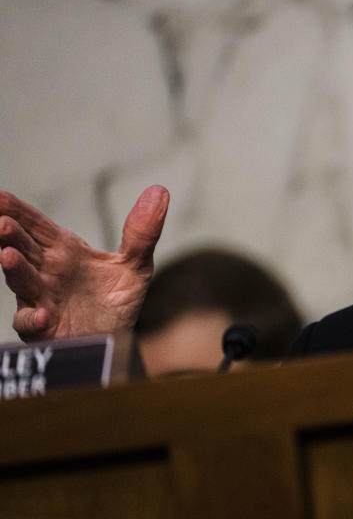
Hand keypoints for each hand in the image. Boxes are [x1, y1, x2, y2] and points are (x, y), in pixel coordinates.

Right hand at [0, 186, 168, 340]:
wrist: (118, 339)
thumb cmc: (117, 300)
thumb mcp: (136, 264)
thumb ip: (143, 232)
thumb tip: (159, 191)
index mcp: (64, 251)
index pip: (37, 226)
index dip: (19, 211)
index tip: (1, 196)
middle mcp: (47, 272)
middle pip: (24, 249)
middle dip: (11, 236)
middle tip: (3, 222)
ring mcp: (42, 299)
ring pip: (22, 283)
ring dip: (14, 270)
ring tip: (8, 256)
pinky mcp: (45, 328)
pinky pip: (31, 324)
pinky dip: (32, 319)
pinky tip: (41, 315)